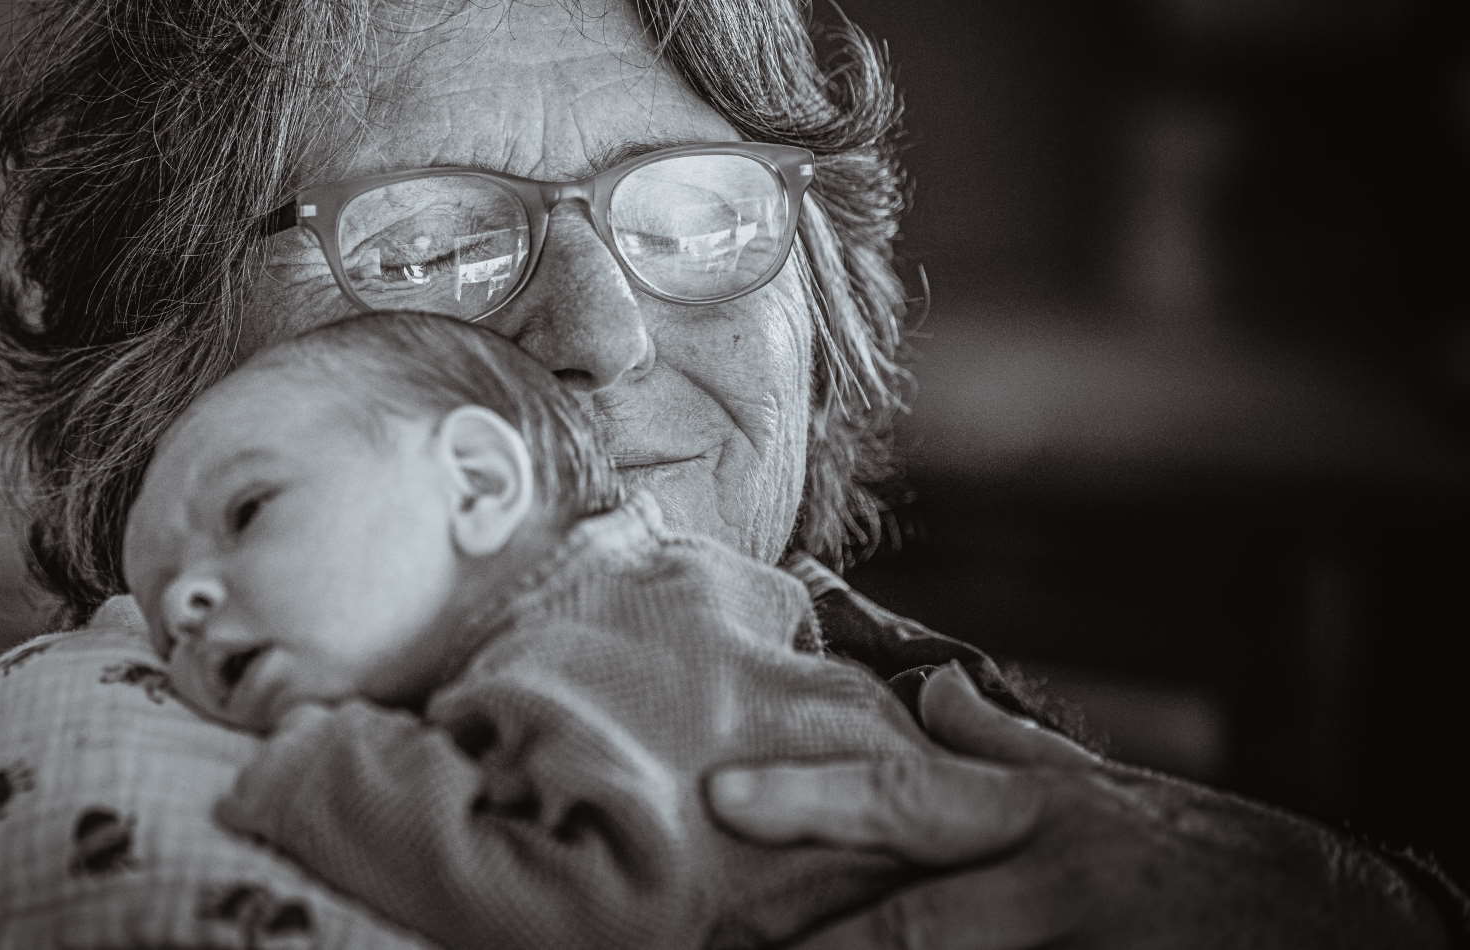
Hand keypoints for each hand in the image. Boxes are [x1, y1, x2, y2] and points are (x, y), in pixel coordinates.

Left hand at [707, 664, 1453, 947]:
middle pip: (913, 921)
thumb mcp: (1101, 791)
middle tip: (715, 939)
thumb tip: (927, 697)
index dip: (811, 794)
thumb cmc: (1197, 855)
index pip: (904, 795)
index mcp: (1035, 815)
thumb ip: (1006, 751)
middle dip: (816, 943)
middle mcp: (1050, 884)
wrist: (1338, 927)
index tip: (718, 797)